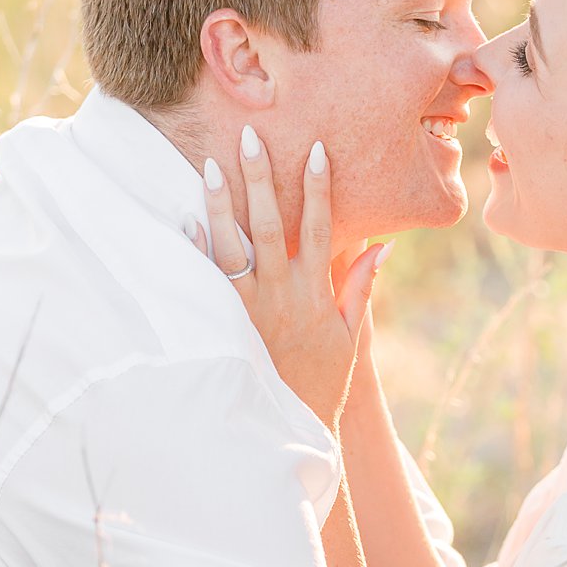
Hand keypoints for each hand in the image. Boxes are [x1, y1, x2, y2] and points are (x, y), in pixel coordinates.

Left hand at [198, 127, 386, 430]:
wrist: (290, 428)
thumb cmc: (323, 382)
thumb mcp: (351, 336)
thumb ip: (360, 287)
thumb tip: (382, 245)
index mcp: (317, 294)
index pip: (323, 229)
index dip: (319, 189)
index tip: (317, 149)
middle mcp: (284, 295)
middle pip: (272, 226)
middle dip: (262, 179)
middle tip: (250, 137)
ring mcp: (252, 309)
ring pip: (234, 248)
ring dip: (222, 206)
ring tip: (211, 167)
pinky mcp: (226, 324)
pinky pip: (208, 282)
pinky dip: (196, 251)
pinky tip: (184, 221)